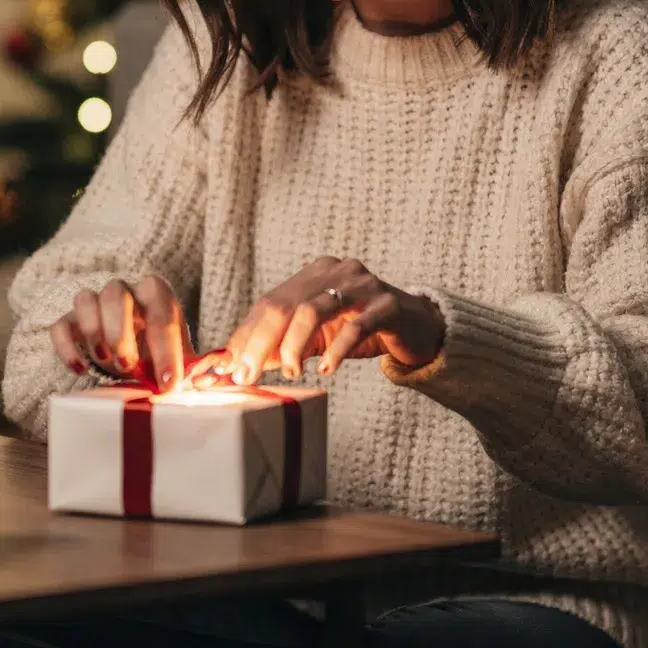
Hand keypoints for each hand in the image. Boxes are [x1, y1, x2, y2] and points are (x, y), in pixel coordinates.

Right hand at [50, 276, 191, 391]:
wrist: (131, 350)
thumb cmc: (158, 352)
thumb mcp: (180, 358)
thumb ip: (194, 368)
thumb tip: (212, 380)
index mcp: (157, 294)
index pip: (162, 314)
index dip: (167, 350)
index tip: (169, 384)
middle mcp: (124, 290)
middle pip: (115, 293)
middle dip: (120, 332)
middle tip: (128, 365)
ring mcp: (94, 302)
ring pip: (85, 300)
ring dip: (94, 334)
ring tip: (107, 362)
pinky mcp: (69, 320)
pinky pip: (59, 325)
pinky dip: (67, 348)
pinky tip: (81, 369)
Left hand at [218, 257, 444, 385]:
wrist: (418, 327)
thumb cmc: (362, 330)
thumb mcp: (319, 337)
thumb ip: (284, 346)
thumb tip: (239, 366)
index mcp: (315, 274)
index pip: (270, 302)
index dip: (246, 335)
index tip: (228, 367)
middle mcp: (336, 272)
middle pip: (286, 305)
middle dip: (262, 343)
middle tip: (247, 375)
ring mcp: (363, 285)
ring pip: (315, 310)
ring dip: (295, 345)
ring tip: (291, 372)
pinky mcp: (387, 305)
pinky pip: (356, 326)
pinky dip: (337, 349)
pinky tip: (327, 369)